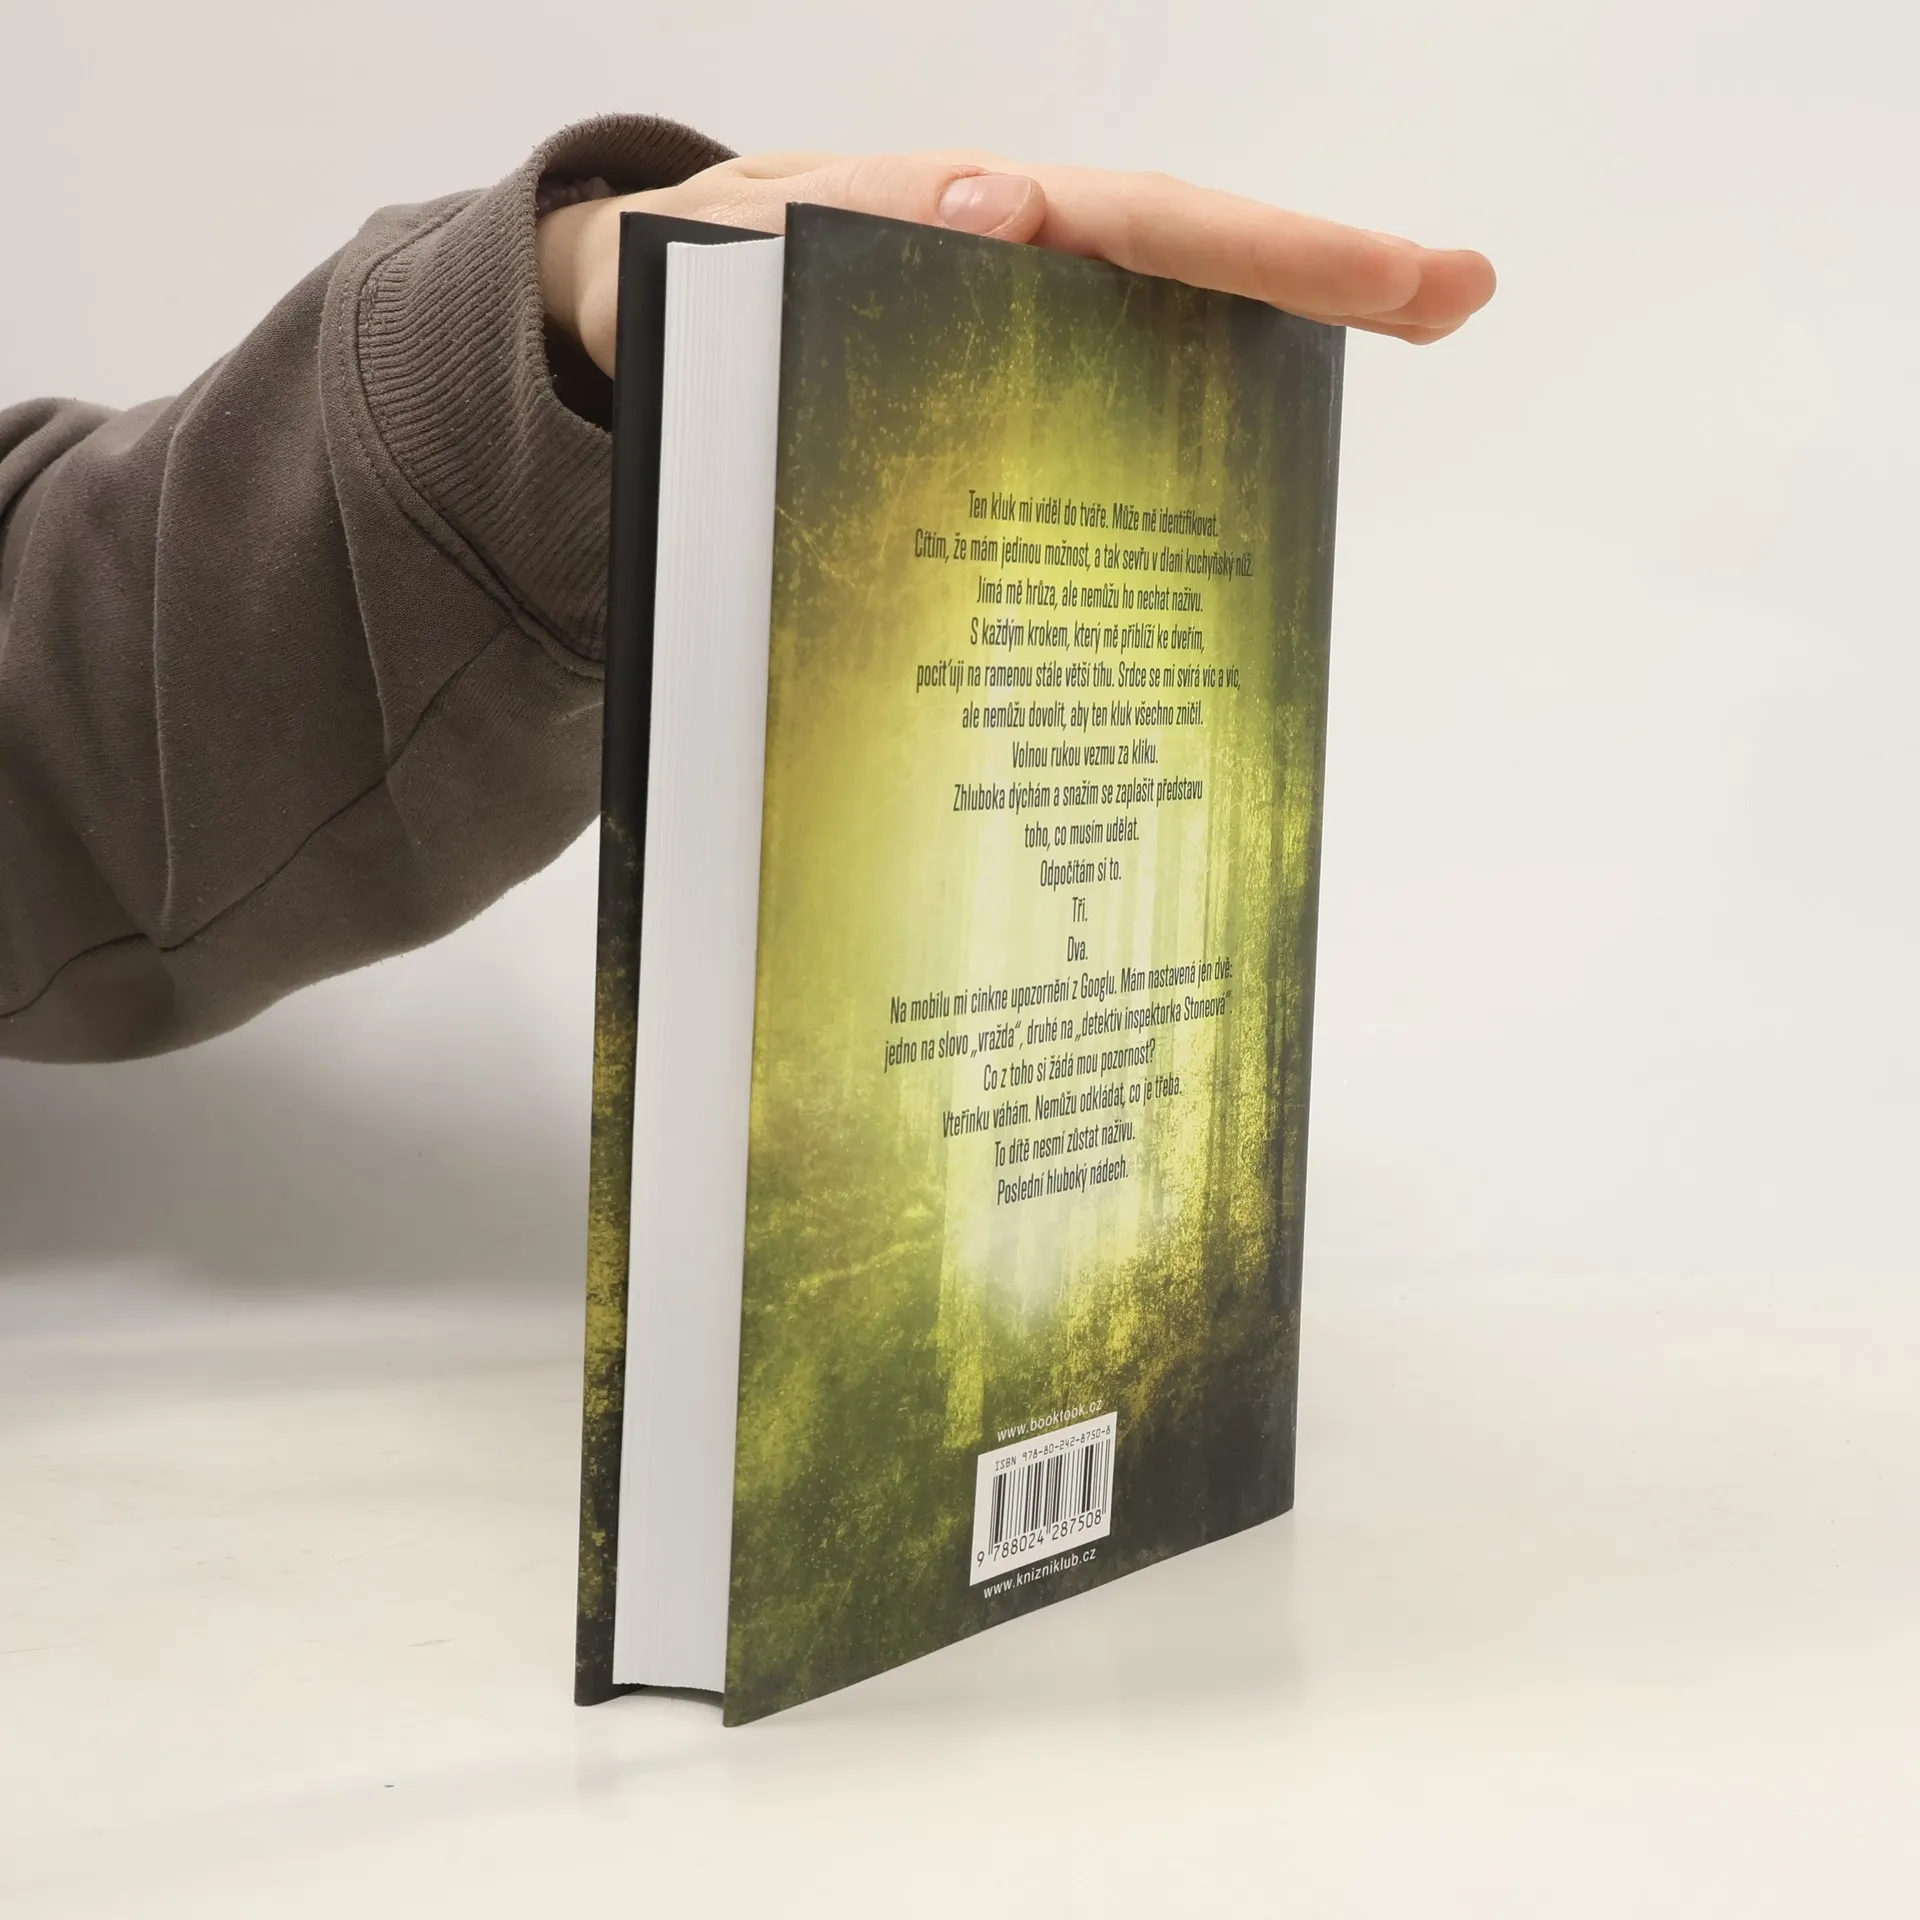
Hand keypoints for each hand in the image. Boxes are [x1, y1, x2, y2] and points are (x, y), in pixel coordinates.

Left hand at [537, 151, 1495, 377]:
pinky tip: (1248, 480)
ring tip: (1410, 333)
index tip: (1387, 278)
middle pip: (1183, 258)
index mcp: (955, 223)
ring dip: (1276, 336)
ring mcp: (1009, 326)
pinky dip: (1179, 424)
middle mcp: (1006, 261)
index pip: (1135, 226)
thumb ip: (835, 233)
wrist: (631, 331)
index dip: (1264, 251)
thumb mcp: (728, 263)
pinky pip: (1096, 402)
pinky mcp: (990, 393)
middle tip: (1463, 289)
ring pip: (1157, 328)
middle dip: (1321, 267)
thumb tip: (994, 210)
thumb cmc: (686, 300)